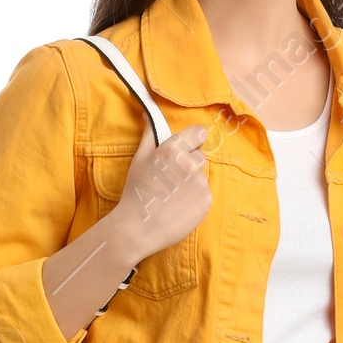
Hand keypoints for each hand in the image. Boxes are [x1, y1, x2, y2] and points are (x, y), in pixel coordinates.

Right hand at [110, 122, 212, 262]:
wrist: (139, 228)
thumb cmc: (136, 192)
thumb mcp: (139, 159)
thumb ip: (149, 135)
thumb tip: (149, 115)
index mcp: (172, 149)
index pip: (199, 133)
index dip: (194, 141)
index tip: (188, 149)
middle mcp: (189, 163)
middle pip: (200, 157)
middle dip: (190, 165)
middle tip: (172, 180)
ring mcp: (200, 183)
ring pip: (201, 177)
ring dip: (191, 184)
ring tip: (172, 198)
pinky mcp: (206, 201)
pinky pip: (204, 195)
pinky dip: (194, 201)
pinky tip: (178, 208)